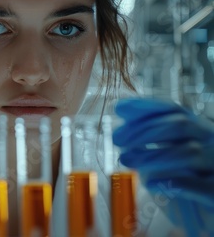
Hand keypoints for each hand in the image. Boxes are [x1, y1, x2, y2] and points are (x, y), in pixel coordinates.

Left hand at [113, 98, 213, 235]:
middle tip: (117, 139)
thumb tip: (121, 127)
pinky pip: (198, 185)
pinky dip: (171, 182)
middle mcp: (212, 141)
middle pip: (180, 125)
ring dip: (151, 154)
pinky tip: (150, 184)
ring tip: (125, 160)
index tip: (119, 108)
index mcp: (198, 129)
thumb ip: (147, 142)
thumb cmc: (184, 183)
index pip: (173, 109)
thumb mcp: (162, 158)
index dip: (145, 106)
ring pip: (189, 151)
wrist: (204, 215)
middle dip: (143, 130)